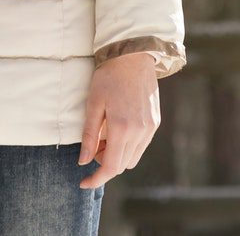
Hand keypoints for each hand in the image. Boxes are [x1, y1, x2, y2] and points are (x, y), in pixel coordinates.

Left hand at [77, 52, 160, 189]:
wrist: (133, 56)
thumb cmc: (109, 77)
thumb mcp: (93, 104)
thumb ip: (89, 135)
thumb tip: (83, 161)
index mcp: (122, 128)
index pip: (110, 167)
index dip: (96, 179)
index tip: (84, 183)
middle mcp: (140, 132)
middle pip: (121, 165)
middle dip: (104, 162)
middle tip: (93, 144)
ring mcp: (150, 128)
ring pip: (132, 158)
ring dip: (117, 155)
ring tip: (106, 134)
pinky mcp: (155, 123)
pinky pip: (141, 146)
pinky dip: (128, 146)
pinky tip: (119, 128)